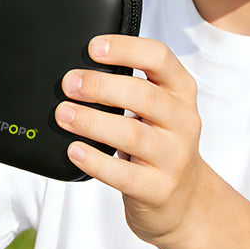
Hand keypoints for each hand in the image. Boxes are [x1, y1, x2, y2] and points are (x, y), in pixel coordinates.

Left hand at [57, 34, 209, 248]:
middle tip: (69, 83)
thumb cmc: (159, 142)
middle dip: (100, 86)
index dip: (126, 48)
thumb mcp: (157, 108)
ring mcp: (174, 158)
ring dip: (92, 121)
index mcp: (180, 92)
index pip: (160, 58)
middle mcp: (183, 122)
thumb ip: (130, 85)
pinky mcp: (159, 189)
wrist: (185, 200)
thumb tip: (79, 70)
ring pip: (132, 134)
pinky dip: (96, 160)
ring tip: (64, 114)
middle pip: (143, 95)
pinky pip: (124, 174)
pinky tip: (75, 149)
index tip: (93, 48)